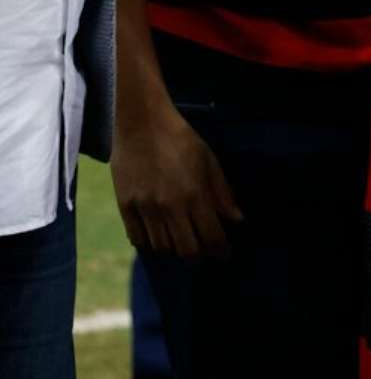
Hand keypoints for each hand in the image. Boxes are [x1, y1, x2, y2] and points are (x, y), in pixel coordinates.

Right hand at [112, 102, 242, 258]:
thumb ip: (222, 192)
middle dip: (199, 255)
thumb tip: (237, 220)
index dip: (220, 251)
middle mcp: (170, 207)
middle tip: (204, 252)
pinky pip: (138, 239)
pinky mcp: (125, 206)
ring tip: (183, 243)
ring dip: (175, 250)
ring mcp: (145, 208)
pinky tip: (159, 237)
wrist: (141, 123)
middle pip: (186, 250)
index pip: (211, 236)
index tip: (225, 255)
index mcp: (194, 194)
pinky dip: (150, 243)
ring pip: (162, 248)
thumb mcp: (209, 160)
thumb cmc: (181, 138)